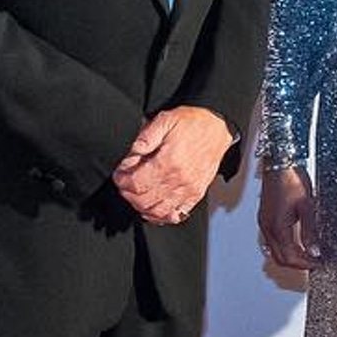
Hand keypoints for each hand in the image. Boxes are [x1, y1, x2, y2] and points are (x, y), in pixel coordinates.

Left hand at [112, 106, 232, 223]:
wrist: (217, 128)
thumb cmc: (193, 124)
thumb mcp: (165, 120)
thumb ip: (145, 138)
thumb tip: (131, 155)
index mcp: (169, 161)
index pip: (137, 183)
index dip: (122, 182)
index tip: (119, 175)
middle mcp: (179, 179)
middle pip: (144, 200)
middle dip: (128, 194)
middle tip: (124, 185)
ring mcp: (189, 190)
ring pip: (158, 211)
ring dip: (141, 207)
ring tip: (135, 195)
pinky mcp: (196, 195)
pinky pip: (176, 215)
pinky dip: (161, 216)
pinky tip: (153, 208)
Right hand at [256, 166, 321, 269]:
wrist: (279, 163)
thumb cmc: (291, 179)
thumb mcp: (307, 206)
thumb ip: (310, 232)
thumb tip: (315, 251)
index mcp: (278, 227)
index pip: (290, 257)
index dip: (305, 264)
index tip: (318, 264)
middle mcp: (268, 228)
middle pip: (279, 258)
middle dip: (297, 265)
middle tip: (313, 263)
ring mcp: (264, 223)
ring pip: (274, 251)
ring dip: (289, 257)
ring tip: (306, 255)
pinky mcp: (265, 217)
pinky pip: (271, 241)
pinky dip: (284, 247)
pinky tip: (295, 242)